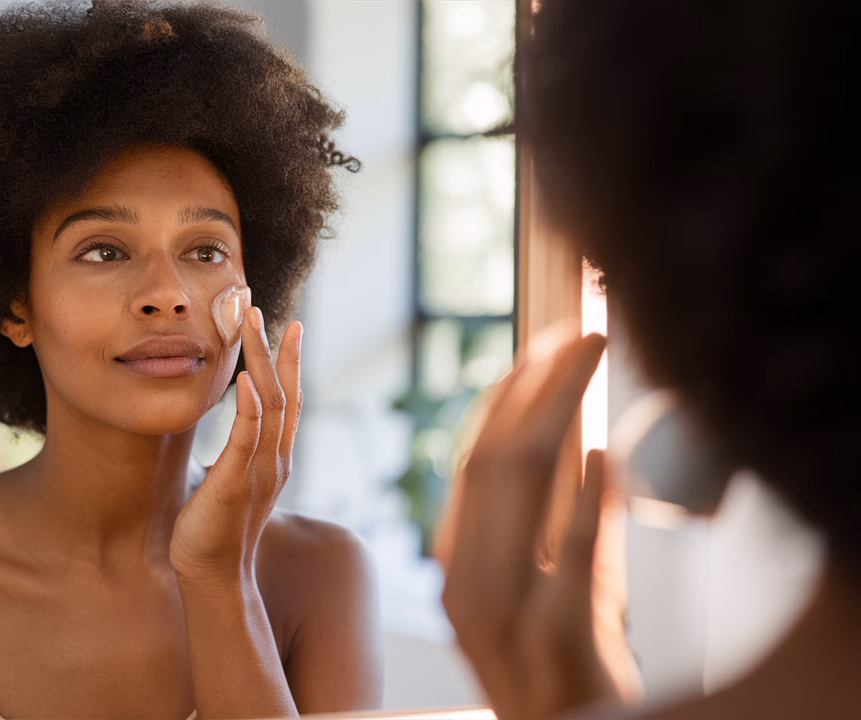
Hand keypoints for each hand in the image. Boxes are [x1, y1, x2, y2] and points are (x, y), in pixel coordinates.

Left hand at [170, 306, 302, 587]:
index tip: (288, 327)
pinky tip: (244, 379)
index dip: (288, 362)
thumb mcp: (226, 485)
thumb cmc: (213, 532)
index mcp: (273, 458)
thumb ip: (227, 461)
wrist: (214, 577)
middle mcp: (275, 459)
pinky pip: (247, 438)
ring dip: (261, 361)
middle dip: (275, 348)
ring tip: (252, 323)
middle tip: (264, 308)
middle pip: (283, 392)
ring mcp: (259, 470)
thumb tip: (211, 449)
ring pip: (268, 404)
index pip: (287, 400)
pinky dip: (249, 407)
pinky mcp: (236, 482)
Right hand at [437, 332, 640, 717]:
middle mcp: (465, 584)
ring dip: (559, 407)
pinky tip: (601, 451)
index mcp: (455, 569)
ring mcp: (506, 611)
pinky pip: (571, 550)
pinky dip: (586, 494)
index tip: (541, 352)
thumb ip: (555, 523)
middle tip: (573, 333)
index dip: (508, 398)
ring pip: (519, 485)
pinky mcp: (558, 635)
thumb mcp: (543, 592)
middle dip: (534, 384)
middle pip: (492, 458)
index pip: (473, 463)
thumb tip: (580, 438)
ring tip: (589, 357)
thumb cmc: (566, 672)